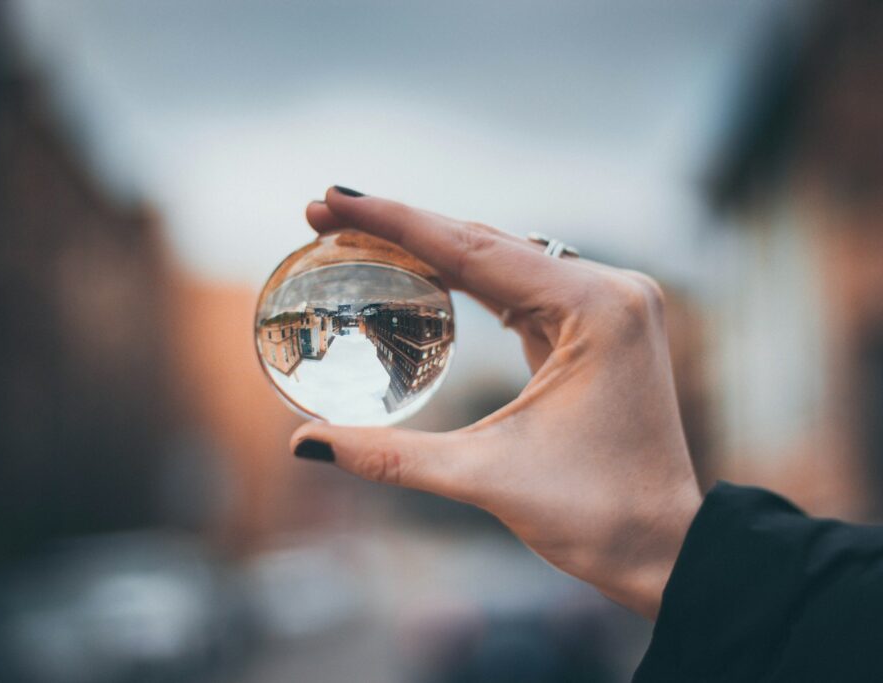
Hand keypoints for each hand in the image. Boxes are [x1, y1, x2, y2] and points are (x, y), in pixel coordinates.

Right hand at [291, 187, 701, 618]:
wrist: (663, 548)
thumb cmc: (595, 516)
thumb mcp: (483, 478)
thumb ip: (391, 456)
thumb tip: (305, 444)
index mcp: (596, 309)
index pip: (474, 250)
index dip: (396, 222)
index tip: (333, 199)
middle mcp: (609, 291)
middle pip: (486, 243)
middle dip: (404, 228)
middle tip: (328, 212)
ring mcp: (607, 306)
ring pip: (503, 260)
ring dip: (433, 249)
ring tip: (361, 234)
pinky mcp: (598, 326)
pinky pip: (521, 288)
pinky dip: (467, 280)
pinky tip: (422, 269)